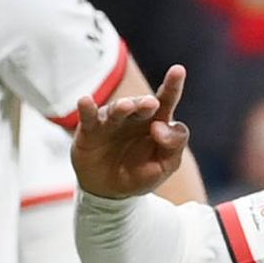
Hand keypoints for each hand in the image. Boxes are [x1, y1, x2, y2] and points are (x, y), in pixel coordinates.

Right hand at [72, 70, 191, 197]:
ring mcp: (111, 122)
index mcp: (157, 122)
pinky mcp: (90, 130)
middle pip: (142, 104)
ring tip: (126, 107)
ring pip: (117, 110)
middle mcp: (134, 117)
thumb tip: (160, 127)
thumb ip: (173, 146)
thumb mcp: (165, 165)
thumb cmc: (141, 174)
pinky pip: (88, 117)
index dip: (172, 86)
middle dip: (146, 103)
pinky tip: (85, 100)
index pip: (167, 101)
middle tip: (152, 104)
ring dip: (121, 107)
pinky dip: (86, 108)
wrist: (111, 192)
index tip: (178, 70)